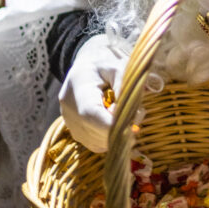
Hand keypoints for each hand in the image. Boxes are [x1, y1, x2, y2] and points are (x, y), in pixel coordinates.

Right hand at [59, 34, 128, 153]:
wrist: (88, 65)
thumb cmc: (107, 63)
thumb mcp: (119, 66)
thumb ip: (124, 87)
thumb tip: (130, 113)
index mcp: (78, 87)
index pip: (90, 114)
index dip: (112, 124)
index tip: (134, 123)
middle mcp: (69, 108)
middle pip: (94, 131)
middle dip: (120, 130)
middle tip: (139, 114)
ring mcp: (70, 122)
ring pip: (97, 142)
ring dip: (117, 135)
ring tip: (129, 115)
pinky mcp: (76, 132)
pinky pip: (96, 144)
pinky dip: (110, 138)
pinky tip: (119, 122)